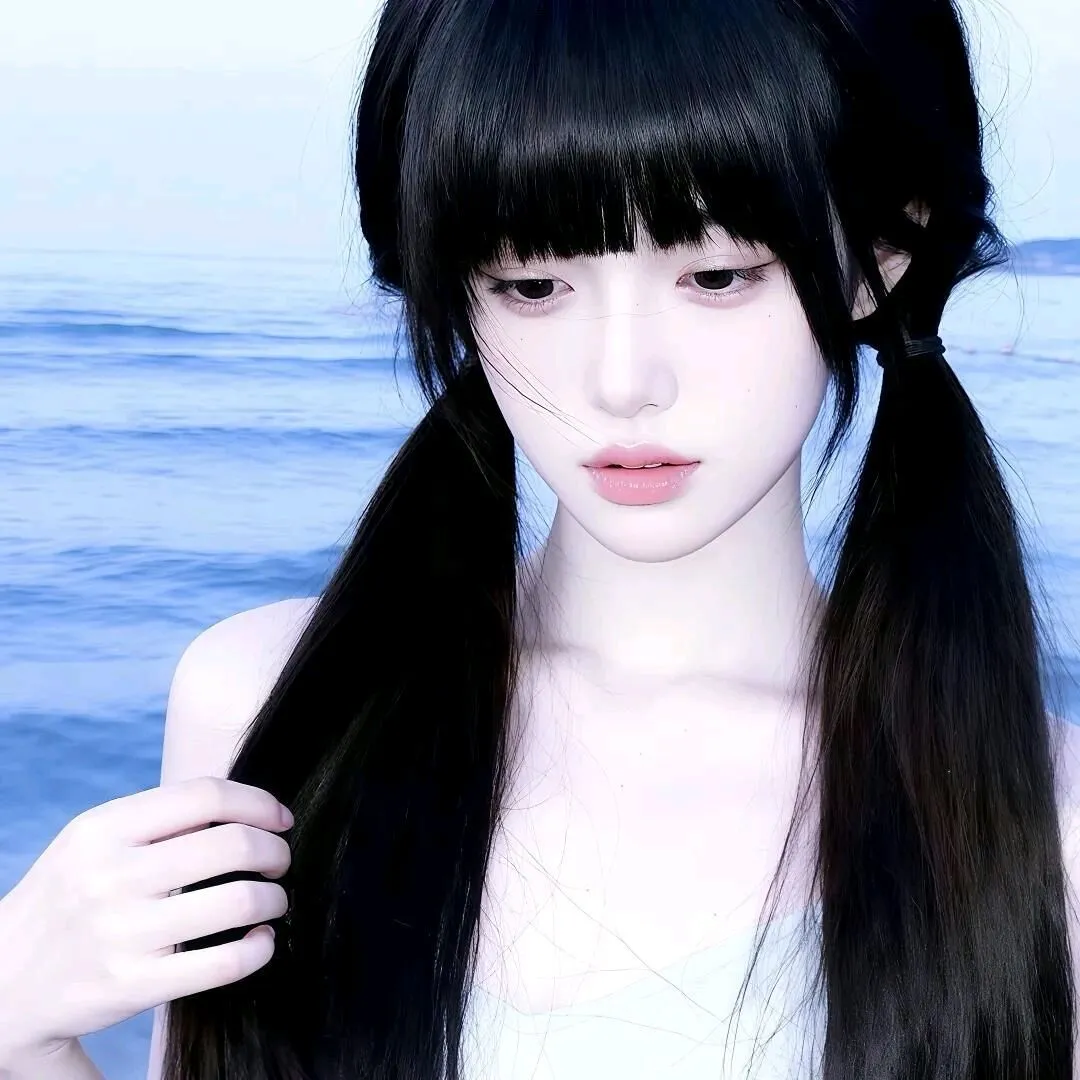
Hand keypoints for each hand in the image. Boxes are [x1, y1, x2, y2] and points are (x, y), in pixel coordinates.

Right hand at [0, 777, 291, 1059]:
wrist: (1, 982)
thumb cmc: (70, 898)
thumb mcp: (93, 842)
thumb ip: (161, 821)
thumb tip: (247, 808)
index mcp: (103, 829)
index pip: (206, 795)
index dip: (258, 803)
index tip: (280, 819)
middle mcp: (111, 875)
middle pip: (233, 844)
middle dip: (274, 851)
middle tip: (278, 863)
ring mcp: (122, 933)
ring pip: (239, 900)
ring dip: (273, 898)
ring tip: (271, 901)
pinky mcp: (133, 986)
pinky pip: (226, 962)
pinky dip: (260, 948)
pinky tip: (259, 941)